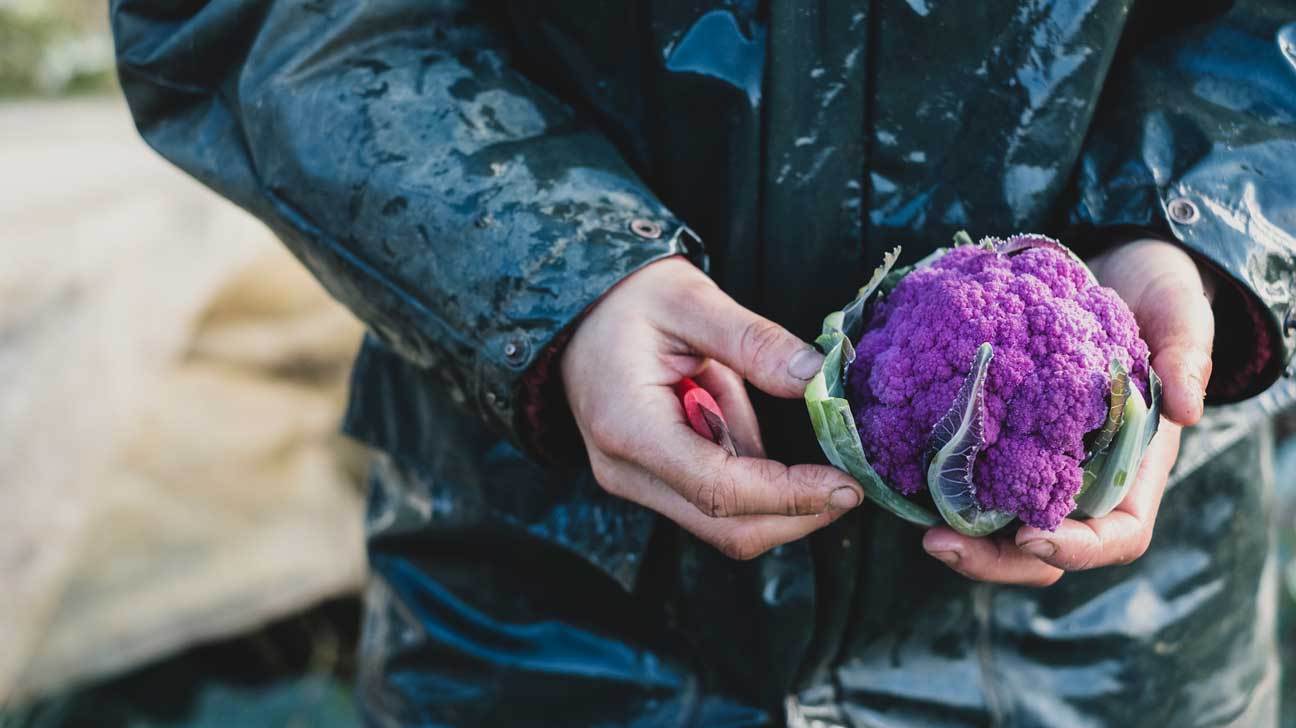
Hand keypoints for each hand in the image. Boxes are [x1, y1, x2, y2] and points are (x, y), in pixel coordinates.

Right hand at [561, 257, 863, 559]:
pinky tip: (756, 430)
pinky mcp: (651, 479)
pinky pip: (714, 499)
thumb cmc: (625, 299)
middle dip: (796, 514)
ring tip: (791, 439)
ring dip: (778, 495)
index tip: (846, 486)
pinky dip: (755, 478)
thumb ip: (752, 340)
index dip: (790, 495)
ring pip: (723, 522)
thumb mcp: (689, 298)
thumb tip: (815, 377)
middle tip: (850, 484)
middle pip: (725, 527)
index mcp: (629, 428)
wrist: (575, 311)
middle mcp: (626, 470)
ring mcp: (635, 481)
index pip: (719, 489)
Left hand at [923, 239, 1214, 584]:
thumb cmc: (1152, 296)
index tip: (1031, 537)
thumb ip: (1188, 356)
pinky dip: (939, 489)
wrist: (1107, 267)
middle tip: (940, 544)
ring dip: (961, 537)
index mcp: (1134, 468)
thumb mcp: (1179, 314)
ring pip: (998, 527)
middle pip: (1044, 550)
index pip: (1116, 535)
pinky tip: (902, 477)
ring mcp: (1035, 463)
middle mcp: (1082, 479)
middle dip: (995, 560)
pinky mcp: (996, 438)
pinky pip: (968, 479)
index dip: (1078, 548)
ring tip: (919, 530)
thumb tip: (1189, 409)